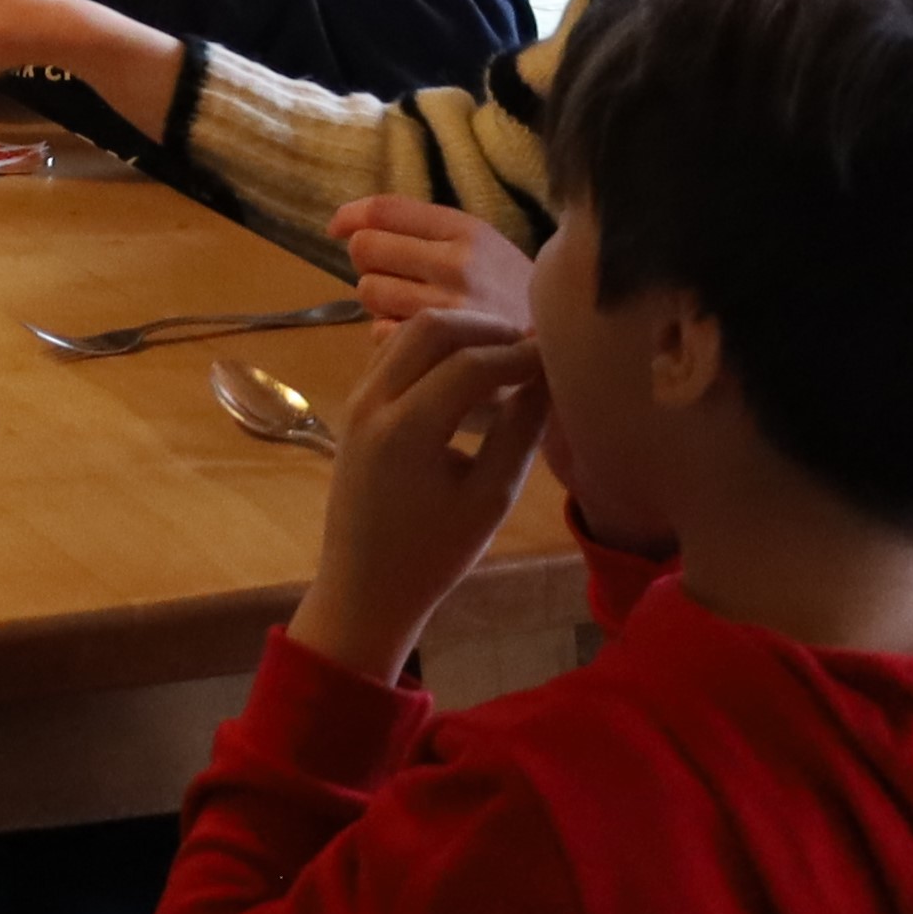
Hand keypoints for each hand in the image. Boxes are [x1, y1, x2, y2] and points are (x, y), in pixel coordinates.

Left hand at [291, 313, 551, 686]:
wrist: (364, 585)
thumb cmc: (434, 554)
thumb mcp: (490, 498)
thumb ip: (519, 431)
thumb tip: (546, 376)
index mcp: (405, 430)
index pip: (470, 364)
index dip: (520, 354)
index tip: (558, 355)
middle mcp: (371, 402)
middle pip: (432, 328)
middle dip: (486, 329)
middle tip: (531, 346)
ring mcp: (356, 400)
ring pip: (408, 334)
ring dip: (458, 333)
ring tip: (507, 355)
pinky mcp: (354, 406)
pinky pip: (394, 354)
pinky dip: (432, 350)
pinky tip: (470, 371)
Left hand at [325, 197, 533, 332]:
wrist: (563, 356)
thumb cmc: (515, 298)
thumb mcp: (486, 249)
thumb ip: (426, 232)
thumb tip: (346, 224)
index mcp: (469, 231)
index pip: (385, 210)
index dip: (351, 217)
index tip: (340, 228)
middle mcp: (457, 264)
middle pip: (365, 249)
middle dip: (371, 263)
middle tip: (397, 279)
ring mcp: (448, 309)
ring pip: (368, 291)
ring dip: (380, 302)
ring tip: (413, 311)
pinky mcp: (439, 351)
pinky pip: (380, 332)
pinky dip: (390, 336)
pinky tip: (420, 342)